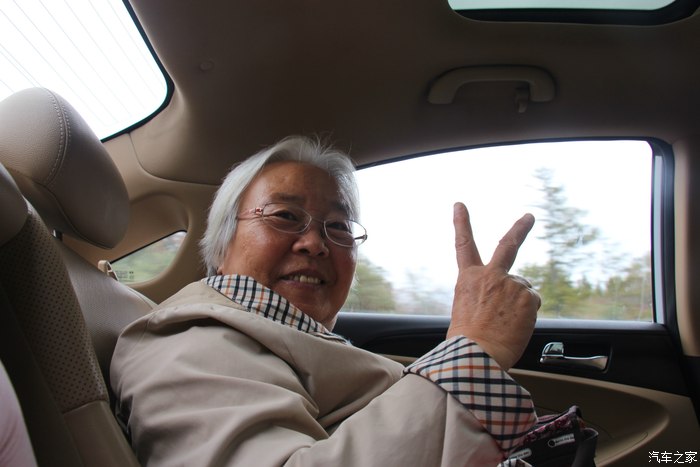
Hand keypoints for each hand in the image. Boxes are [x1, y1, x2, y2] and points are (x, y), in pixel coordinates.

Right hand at [447, 202, 540, 369]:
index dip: (462, 223)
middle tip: (529, 217)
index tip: (460, 205)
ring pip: (523, 291)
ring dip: (520, 305)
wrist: (477, 354)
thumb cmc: (467, 341)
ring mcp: (511, 284)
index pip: (463, 245)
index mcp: (468, 279)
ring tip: (506, 324)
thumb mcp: (466, 311)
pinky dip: (528, 315)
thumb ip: (486, 296)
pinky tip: (516, 326)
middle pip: (508, 245)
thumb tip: (510, 299)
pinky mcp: (528, 296)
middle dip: (520, 228)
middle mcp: (490, 275)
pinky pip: (533, 304)